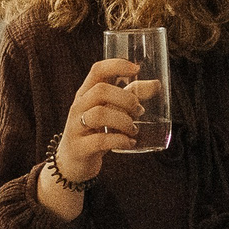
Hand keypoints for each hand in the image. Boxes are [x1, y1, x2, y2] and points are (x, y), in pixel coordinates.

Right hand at [56, 57, 148, 183]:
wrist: (71, 163)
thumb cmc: (94, 132)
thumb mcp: (110, 111)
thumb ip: (130, 97)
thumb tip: (156, 84)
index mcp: (86, 94)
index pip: (97, 70)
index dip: (117, 65)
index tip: (136, 69)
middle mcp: (78, 107)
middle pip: (100, 90)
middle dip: (126, 99)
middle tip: (139, 111)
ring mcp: (76, 127)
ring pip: (100, 114)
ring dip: (124, 120)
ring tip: (133, 129)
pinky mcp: (79, 148)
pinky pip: (100, 140)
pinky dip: (120, 140)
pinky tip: (129, 143)